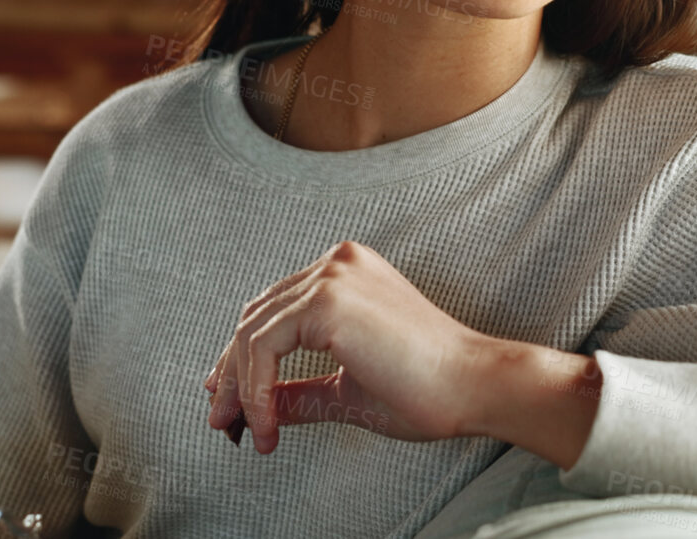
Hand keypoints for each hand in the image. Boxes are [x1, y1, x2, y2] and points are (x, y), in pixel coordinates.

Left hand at [202, 240, 494, 453]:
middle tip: (223, 421)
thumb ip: (301, 392)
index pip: (273, 310)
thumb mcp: (347, 389)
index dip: (242, 358)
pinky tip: (268, 423)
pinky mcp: (327, 301)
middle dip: (232, 374)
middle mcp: (336, 263)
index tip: (229, 400)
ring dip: (241, 389)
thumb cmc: (428, 389)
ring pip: (252, 332)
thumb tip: (258, 408)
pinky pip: (263, 346)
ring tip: (249, 432)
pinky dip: (255, 389)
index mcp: (346, 274)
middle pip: (255, 316)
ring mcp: (331, 276)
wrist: (473, 386)